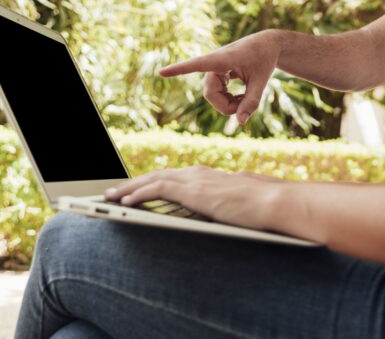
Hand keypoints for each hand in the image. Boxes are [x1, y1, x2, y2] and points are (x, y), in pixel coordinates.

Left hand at [104, 166, 283, 231]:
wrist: (273, 201)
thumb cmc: (265, 204)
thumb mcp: (241, 203)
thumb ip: (228, 203)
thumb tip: (227, 209)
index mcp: (210, 177)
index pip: (175, 177)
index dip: (154, 182)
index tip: (140, 188)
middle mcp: (199, 174)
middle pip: (159, 175)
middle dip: (135, 183)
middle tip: (115, 191)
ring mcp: (195, 180)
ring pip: (152, 180)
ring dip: (129, 188)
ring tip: (111, 196)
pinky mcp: (192, 190)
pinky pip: (156, 189)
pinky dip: (138, 194)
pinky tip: (124, 202)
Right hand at [160, 31, 281, 123]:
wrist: (267, 45)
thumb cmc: (265, 60)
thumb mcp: (262, 82)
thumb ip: (252, 102)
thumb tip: (240, 122)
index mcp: (223, 59)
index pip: (198, 64)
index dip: (179, 70)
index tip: (161, 72)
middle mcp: (214, 63)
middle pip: (210, 94)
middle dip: (226, 106)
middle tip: (245, 107)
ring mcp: (214, 69)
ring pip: (212, 96)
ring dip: (228, 103)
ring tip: (245, 99)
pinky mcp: (217, 74)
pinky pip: (215, 93)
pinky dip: (228, 100)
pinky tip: (240, 96)